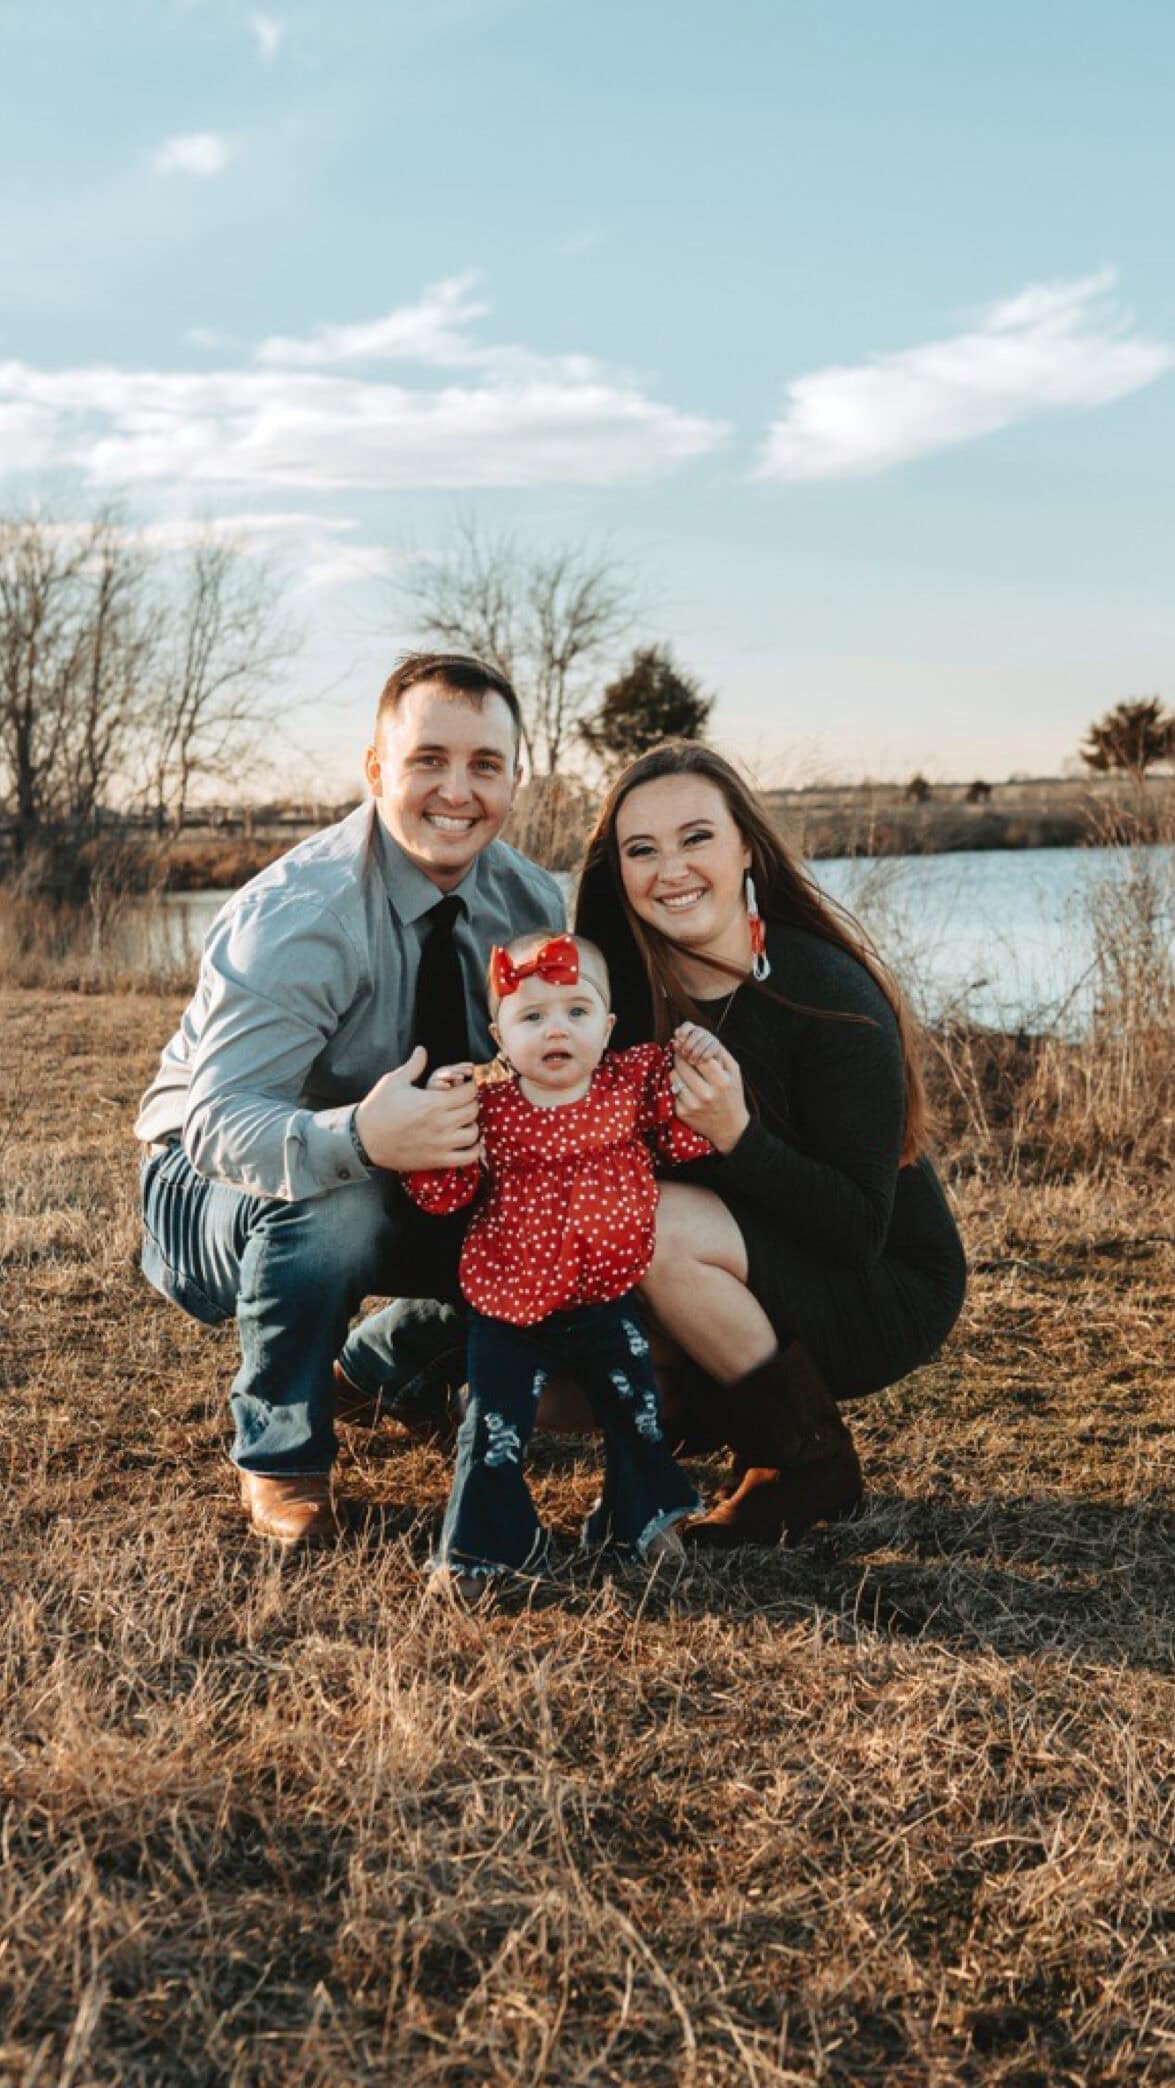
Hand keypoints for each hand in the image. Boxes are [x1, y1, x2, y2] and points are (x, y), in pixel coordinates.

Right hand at [354, 1048, 480, 1170]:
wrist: (363, 1140)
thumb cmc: (378, 1108)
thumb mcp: (394, 1081)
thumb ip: (414, 1065)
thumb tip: (422, 1050)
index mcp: (433, 1102)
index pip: (469, 1091)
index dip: (469, 1086)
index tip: (463, 1085)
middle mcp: (440, 1123)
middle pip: (473, 1110)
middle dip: (470, 1103)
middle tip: (462, 1102)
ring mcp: (440, 1144)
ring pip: (473, 1133)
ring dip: (471, 1125)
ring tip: (462, 1121)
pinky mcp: (436, 1160)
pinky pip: (467, 1157)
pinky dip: (472, 1150)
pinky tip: (465, 1142)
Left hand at [669, 1023, 749, 1153]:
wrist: (730, 1128)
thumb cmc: (732, 1094)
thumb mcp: (734, 1071)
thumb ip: (718, 1051)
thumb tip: (698, 1033)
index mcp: (721, 1081)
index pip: (699, 1056)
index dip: (689, 1047)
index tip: (685, 1044)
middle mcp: (706, 1094)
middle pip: (682, 1064)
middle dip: (680, 1056)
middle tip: (683, 1055)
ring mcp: (692, 1104)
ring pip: (673, 1076)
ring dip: (677, 1071)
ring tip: (686, 1073)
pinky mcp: (682, 1112)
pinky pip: (672, 1090)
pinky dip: (677, 1086)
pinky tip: (686, 1088)